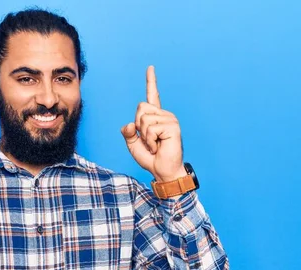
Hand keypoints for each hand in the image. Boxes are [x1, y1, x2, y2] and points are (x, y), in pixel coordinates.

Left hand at [121, 65, 185, 181]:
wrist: (162, 171)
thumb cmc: (150, 158)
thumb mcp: (133, 144)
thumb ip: (128, 132)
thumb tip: (130, 124)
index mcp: (155, 117)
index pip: (152, 95)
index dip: (151, 81)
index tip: (150, 68)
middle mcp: (163, 115)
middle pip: (140, 108)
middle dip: (138, 127)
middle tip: (148, 141)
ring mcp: (169, 119)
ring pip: (144, 119)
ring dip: (144, 137)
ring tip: (154, 145)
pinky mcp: (173, 126)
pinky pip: (150, 128)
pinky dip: (150, 141)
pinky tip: (158, 146)